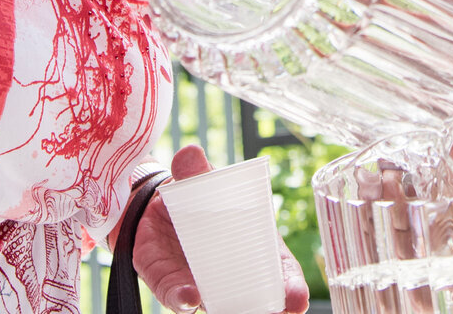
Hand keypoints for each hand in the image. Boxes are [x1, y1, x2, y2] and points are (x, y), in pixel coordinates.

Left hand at [133, 146, 311, 313]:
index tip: (298, 299)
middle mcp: (231, 270)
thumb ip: (195, 170)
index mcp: (253, 243)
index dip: (291, 286)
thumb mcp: (200, 179)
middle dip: (265, 308)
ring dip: (222, 307)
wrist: (154, 206)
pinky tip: (188, 300)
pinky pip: (176, 295)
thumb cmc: (195, 195)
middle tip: (272, 312)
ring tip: (219, 305)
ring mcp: (201, 280)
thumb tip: (190, 153)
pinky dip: (182, 299)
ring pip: (217, 303)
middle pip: (255, 297)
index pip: (281, 271)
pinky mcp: (169, 282)